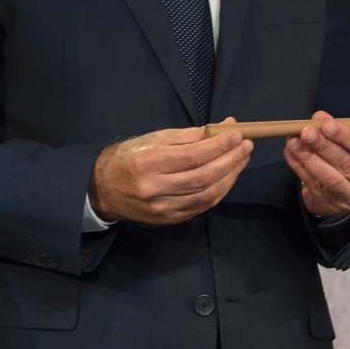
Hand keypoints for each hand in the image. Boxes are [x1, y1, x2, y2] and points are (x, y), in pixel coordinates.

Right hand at [88, 121, 252, 224]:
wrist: (103, 189)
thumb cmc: (129, 157)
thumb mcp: (152, 138)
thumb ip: (187, 135)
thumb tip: (220, 129)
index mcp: (148, 163)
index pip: (192, 156)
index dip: (219, 147)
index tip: (237, 135)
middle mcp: (154, 188)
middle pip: (203, 177)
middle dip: (230, 160)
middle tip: (246, 145)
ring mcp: (162, 208)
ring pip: (207, 194)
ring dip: (230, 176)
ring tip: (242, 158)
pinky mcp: (169, 219)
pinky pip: (202, 206)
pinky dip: (220, 190)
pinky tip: (229, 176)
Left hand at [283, 111, 349, 218]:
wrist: (349, 191)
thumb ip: (339, 128)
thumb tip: (319, 117)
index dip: (347, 137)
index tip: (327, 125)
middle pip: (348, 164)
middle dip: (324, 146)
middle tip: (307, 132)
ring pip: (330, 178)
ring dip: (309, 158)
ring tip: (294, 142)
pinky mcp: (335, 205)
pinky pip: (315, 185)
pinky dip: (300, 168)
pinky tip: (291, 154)